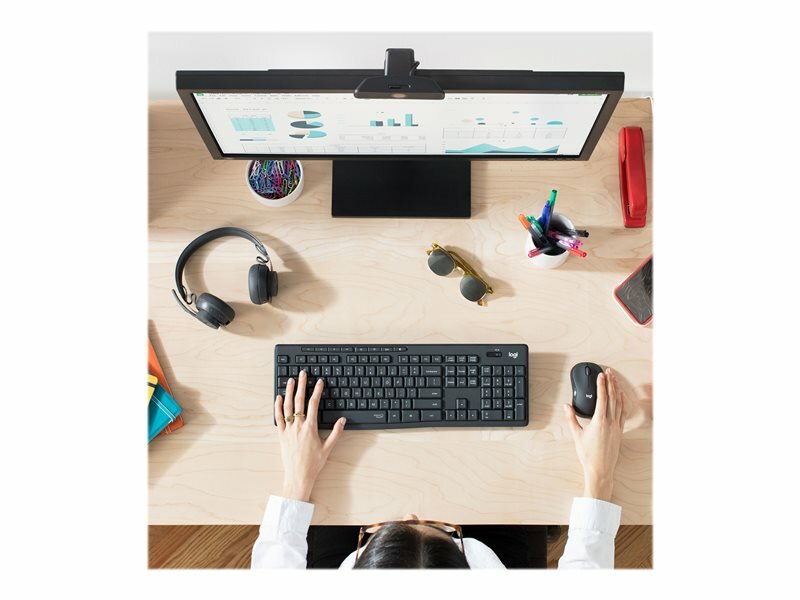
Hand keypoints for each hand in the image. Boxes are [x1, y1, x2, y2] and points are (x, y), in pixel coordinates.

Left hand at [275, 370, 346, 501]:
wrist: (298, 476)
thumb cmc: (313, 464)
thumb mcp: (328, 448)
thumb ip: (336, 433)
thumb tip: (342, 420)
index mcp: (310, 428)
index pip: (314, 404)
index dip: (317, 391)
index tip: (319, 382)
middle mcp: (298, 426)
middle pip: (299, 401)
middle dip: (301, 385)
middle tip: (303, 374)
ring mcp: (288, 430)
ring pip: (287, 406)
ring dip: (289, 392)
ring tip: (290, 380)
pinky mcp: (281, 435)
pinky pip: (278, 418)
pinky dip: (278, 407)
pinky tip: (278, 398)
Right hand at [563, 368, 626, 501]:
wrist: (600, 469)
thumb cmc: (588, 455)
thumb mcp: (577, 435)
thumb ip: (571, 419)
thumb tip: (567, 407)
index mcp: (599, 421)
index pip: (602, 398)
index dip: (601, 385)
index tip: (601, 375)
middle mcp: (610, 422)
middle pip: (612, 398)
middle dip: (610, 383)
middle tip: (609, 372)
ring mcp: (617, 426)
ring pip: (619, 404)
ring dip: (617, 390)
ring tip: (615, 380)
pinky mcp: (620, 431)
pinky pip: (623, 413)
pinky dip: (622, 403)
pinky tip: (621, 397)